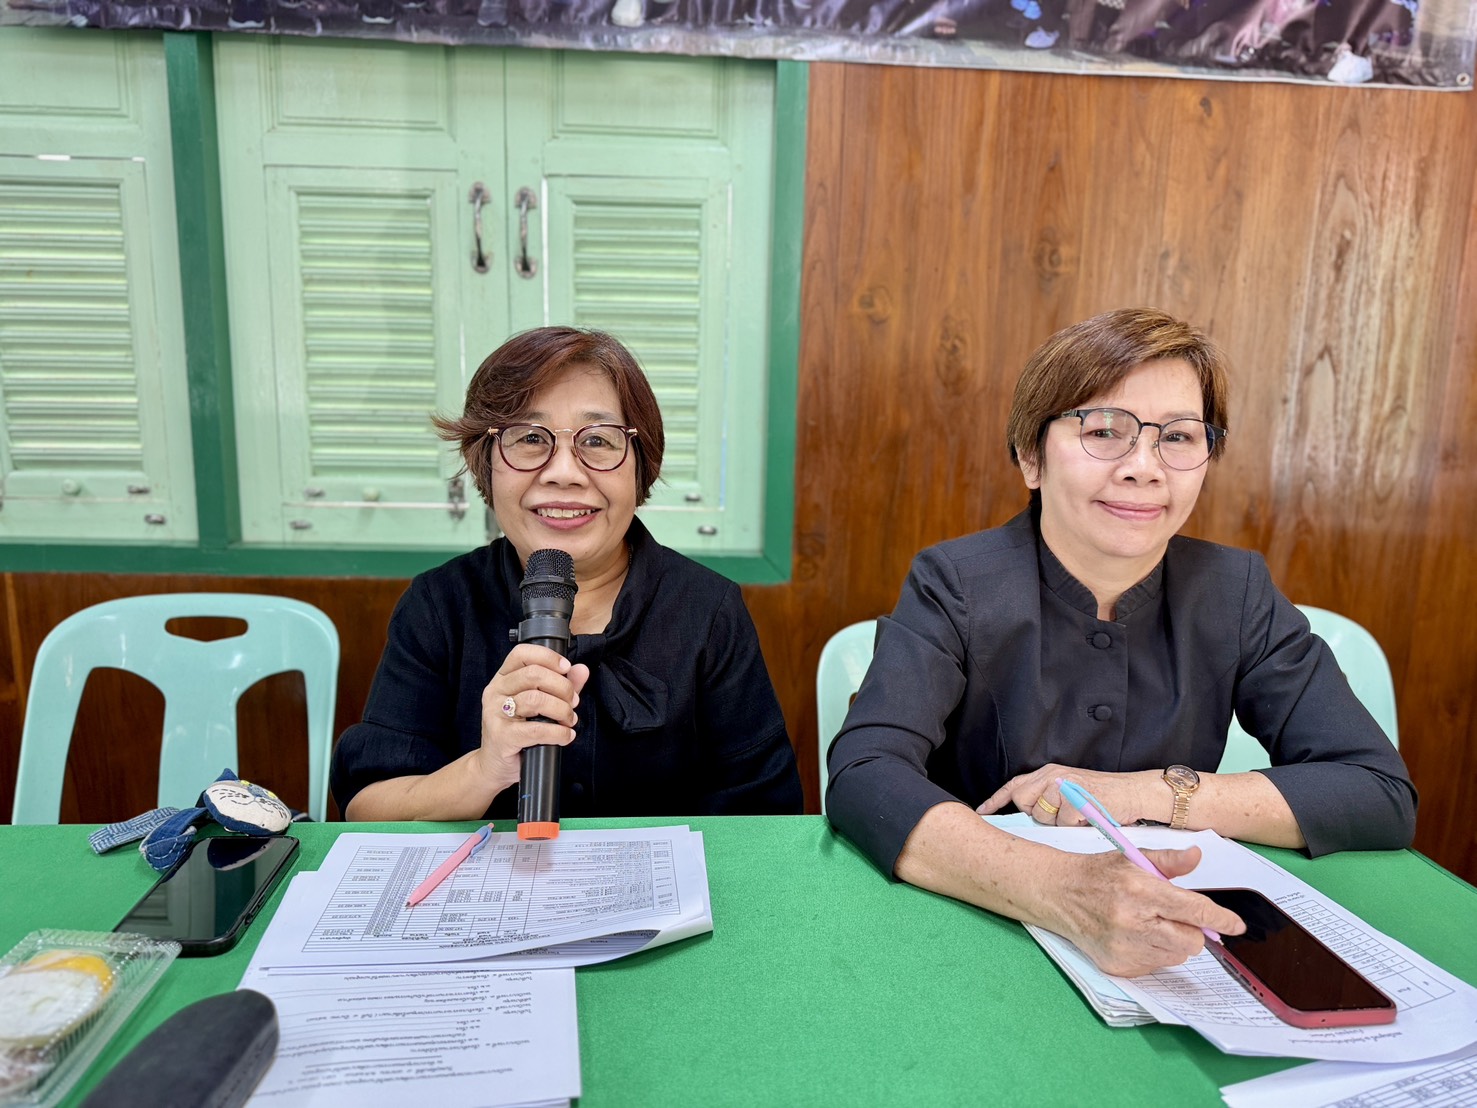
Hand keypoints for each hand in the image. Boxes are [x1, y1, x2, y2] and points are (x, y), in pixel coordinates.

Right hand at [475, 644, 589, 794]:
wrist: (496, 765)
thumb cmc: (518, 731)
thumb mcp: (540, 705)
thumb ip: (561, 685)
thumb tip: (582, 669)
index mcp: (503, 678)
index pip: (522, 653)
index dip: (548, 657)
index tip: (567, 668)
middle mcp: (496, 691)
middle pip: (534, 674)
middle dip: (562, 687)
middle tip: (573, 702)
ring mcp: (496, 713)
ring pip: (535, 699)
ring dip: (561, 710)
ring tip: (569, 720)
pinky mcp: (502, 736)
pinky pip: (535, 729)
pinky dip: (557, 733)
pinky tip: (565, 736)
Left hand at [976, 764, 1164, 826]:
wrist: (1135, 793)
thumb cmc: (1104, 797)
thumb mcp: (1071, 789)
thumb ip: (1048, 797)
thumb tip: (1027, 815)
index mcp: (1049, 772)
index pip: (1014, 785)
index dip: (995, 800)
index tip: (981, 812)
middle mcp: (1053, 775)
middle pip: (1023, 801)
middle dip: (1036, 814)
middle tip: (1059, 815)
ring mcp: (1065, 786)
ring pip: (1043, 815)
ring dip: (1058, 821)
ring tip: (1078, 814)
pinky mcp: (1076, 799)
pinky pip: (1064, 822)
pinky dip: (1075, 825)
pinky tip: (1088, 817)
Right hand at [1051, 847, 1245, 976]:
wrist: (1057, 894)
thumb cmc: (1097, 875)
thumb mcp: (1131, 858)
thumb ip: (1168, 861)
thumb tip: (1197, 856)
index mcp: (1140, 890)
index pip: (1193, 909)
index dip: (1219, 919)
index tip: (1235, 925)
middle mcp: (1133, 922)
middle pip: (1191, 941)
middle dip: (1191, 929)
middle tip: (1174, 915)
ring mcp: (1124, 947)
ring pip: (1176, 955)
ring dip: (1172, 942)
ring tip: (1149, 923)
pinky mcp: (1118, 966)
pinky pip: (1156, 966)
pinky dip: (1154, 953)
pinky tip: (1134, 936)